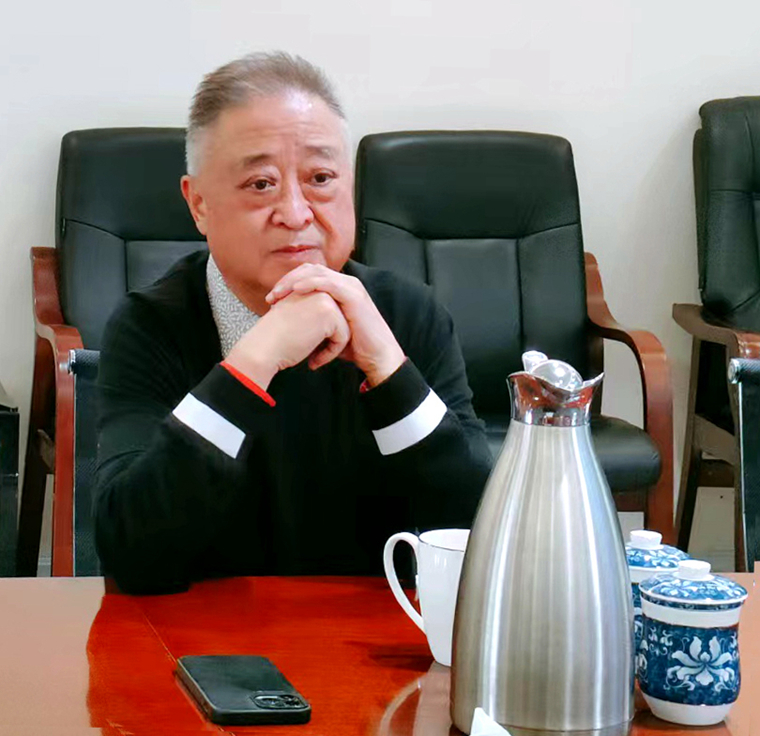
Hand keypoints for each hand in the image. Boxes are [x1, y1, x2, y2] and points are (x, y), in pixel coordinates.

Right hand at [225, 291, 349, 389]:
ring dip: (331, 348)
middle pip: (338, 321)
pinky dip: (331, 353)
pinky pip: (343, 338)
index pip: (328, 316)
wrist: (263, 348)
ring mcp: (325, 299)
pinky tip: (313, 360)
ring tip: (312, 358)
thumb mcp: (295, 318)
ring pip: (344, 329)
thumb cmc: (275, 339)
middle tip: (311, 356)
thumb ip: (312, 314)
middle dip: (328, 341)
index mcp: (308, 288)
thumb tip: (330, 326)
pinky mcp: (330, 313)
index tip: (304, 348)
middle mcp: (318, 289)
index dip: (321, 336)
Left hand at [266, 264, 405, 385]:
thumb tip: (290, 323)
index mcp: (338, 287)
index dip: (288, 283)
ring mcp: (350, 287)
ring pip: (316, 273)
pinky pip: (328, 283)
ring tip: (278, 293)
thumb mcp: (328, 329)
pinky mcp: (353, 295)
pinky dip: (310, 284)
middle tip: (271, 296)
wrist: (376, 356)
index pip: (308, 275)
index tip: (272, 298)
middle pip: (309, 270)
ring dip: (294, 282)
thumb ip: (313, 320)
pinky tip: (295, 290)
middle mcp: (345, 283)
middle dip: (287, 280)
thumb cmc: (354, 346)